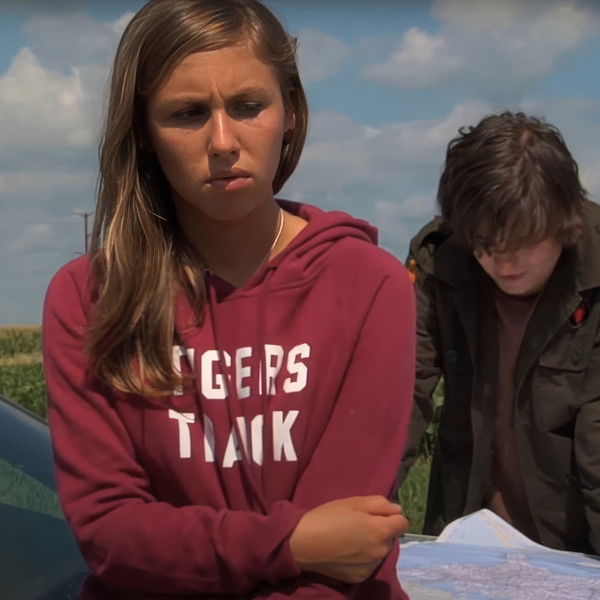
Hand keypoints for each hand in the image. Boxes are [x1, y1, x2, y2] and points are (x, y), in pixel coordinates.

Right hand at [289, 495, 407, 583]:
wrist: (303, 543)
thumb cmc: (328, 517)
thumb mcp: (354, 501)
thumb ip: (380, 503)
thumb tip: (397, 509)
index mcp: (380, 530)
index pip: (403, 522)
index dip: (391, 515)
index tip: (377, 513)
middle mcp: (380, 552)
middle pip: (390, 537)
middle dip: (381, 529)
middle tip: (359, 523)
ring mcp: (370, 567)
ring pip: (380, 551)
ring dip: (372, 544)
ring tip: (351, 537)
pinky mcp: (359, 578)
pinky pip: (369, 564)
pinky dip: (363, 558)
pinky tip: (346, 551)